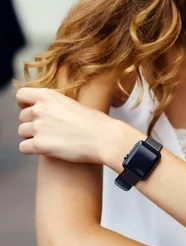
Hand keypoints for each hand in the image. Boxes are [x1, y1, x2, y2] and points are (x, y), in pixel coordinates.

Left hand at [16, 87, 136, 164]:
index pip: (21, 96)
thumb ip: (53, 105)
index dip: (24, 104)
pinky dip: (31, 150)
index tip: (31, 110)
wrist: (104, 137)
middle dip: (32, 124)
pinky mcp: (39, 145)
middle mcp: (40, 109)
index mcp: (48, 95)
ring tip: (51, 139)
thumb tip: (40, 111)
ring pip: (22, 132)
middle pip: (22, 117)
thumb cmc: (93, 122)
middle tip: (49, 130)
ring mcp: (38, 127)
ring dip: (32, 137)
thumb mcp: (71, 103)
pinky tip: (46, 149)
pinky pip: (23, 147)